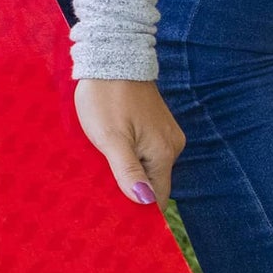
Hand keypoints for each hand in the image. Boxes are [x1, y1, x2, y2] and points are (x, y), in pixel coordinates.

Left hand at [74, 77, 184, 205]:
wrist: (111, 59)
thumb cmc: (106, 99)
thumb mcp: (111, 138)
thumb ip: (128, 171)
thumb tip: (145, 201)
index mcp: (163, 153)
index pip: (157, 195)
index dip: (138, 205)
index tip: (115, 212)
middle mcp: (171, 146)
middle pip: (152, 181)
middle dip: (131, 188)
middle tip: (101, 191)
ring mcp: (164, 135)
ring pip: (147, 166)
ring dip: (127, 171)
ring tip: (102, 169)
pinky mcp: (154, 125)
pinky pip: (143, 151)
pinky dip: (128, 156)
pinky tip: (109, 152)